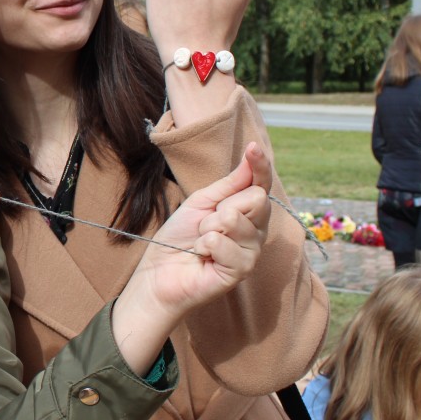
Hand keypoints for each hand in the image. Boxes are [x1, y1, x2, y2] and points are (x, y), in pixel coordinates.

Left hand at [110, 143, 269, 371]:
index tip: (252, 148)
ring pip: (236, 220)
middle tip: (205, 223)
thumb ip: (230, 184)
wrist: (159, 271)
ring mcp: (251, 252)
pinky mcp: (241, 270)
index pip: (261, 184)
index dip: (259, 166)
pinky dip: (205, 246)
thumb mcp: (201, 202)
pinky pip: (223, 242)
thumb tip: (251, 155)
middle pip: (256, 199)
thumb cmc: (179, 238)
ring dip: (208, 228)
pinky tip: (202, 256)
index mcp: (247, 213)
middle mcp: (256, 231)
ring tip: (201, 242)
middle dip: (221, 206)